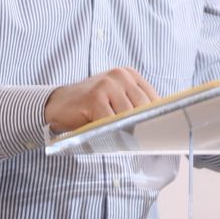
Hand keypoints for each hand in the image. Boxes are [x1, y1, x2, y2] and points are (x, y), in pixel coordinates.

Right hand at [44, 67, 158, 133]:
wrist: (58, 104)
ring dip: (128, 131)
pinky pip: (111, 120)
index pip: (154, 98)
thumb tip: (158, 127)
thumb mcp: (116, 101)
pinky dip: (112, 132)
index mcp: (129, 75)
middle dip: (144, 126)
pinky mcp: (95, 96)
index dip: (158, 118)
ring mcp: (107, 84)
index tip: (161, 135)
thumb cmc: (90, 107)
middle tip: (146, 144)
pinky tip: (111, 138)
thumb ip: (134, 107)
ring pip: (128, 115)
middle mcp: (120, 75)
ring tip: (127, 141)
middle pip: (143, 107)